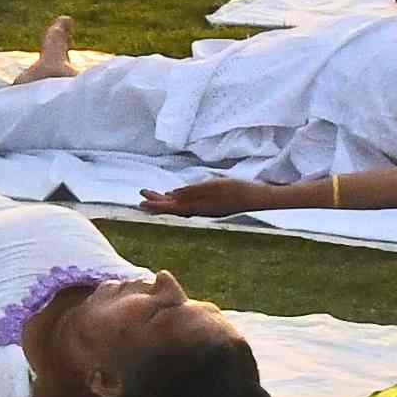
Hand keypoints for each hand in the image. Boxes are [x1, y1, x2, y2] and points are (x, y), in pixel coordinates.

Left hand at [145, 173, 274, 215]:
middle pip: (172, 207)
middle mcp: (198, 210)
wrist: (255, 198)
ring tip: (151, 195)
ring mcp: (204, 208)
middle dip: (156, 201)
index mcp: (197, 206)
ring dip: (165, 200)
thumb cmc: (235, 190)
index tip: (141, 202)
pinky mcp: (209, 205)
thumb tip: (172, 195)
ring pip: (179, 205)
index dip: (155, 204)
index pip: (170, 207)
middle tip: (141, 193)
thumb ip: (192, 191)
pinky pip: (187, 203)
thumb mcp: (213, 187)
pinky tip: (174, 196)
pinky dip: (177, 200)